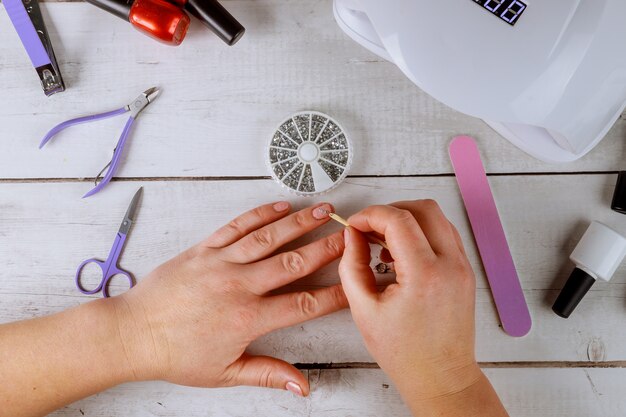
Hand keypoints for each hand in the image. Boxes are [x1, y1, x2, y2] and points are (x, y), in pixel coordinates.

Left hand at [115, 201, 346, 395]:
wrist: (132, 333)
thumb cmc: (175, 355)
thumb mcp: (224, 373)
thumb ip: (268, 374)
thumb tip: (303, 385)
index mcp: (247, 319)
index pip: (303, 304)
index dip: (334, 294)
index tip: (354, 284)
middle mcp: (238, 286)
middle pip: (293, 262)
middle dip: (327, 247)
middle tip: (350, 235)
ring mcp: (220, 263)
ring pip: (268, 238)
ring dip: (299, 223)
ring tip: (324, 210)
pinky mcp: (204, 249)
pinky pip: (237, 226)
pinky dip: (260, 214)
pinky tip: (280, 207)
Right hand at [338, 200, 506, 415]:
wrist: (441, 377)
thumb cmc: (404, 352)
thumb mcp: (364, 309)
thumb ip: (352, 265)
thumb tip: (352, 235)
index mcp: (424, 274)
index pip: (398, 220)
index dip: (370, 215)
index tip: (354, 225)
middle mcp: (450, 265)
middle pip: (423, 208)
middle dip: (390, 211)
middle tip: (368, 229)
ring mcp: (462, 266)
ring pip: (437, 218)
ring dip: (407, 220)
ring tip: (383, 243)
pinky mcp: (465, 271)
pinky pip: (444, 234)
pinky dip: (421, 233)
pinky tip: (401, 254)